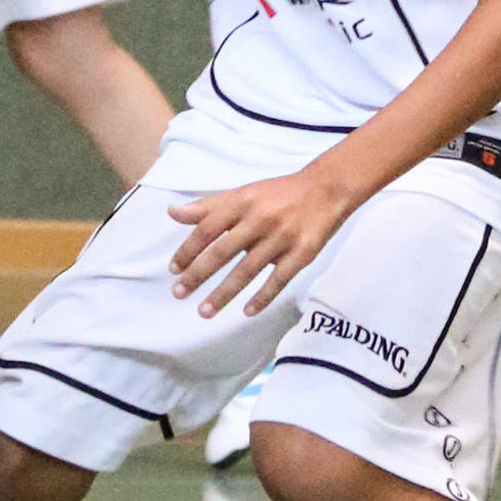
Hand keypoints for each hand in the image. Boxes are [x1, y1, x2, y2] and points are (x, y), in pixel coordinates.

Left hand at [166, 168, 353, 318]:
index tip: (174, 269)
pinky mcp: (302, 253)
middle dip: (198, 275)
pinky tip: (247, 311)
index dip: (188, 250)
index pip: (207, 228)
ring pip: (247, 271)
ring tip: (204, 311)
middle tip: (179, 293)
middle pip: (222, 252)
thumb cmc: (279, 193)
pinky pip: (279, 279)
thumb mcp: (243, 193)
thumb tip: (172, 212)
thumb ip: (208, 206)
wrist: (327, 188)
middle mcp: (259, 220)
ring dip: (223, 294)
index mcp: (242, 202)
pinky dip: (262, 297)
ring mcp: (281, 238)